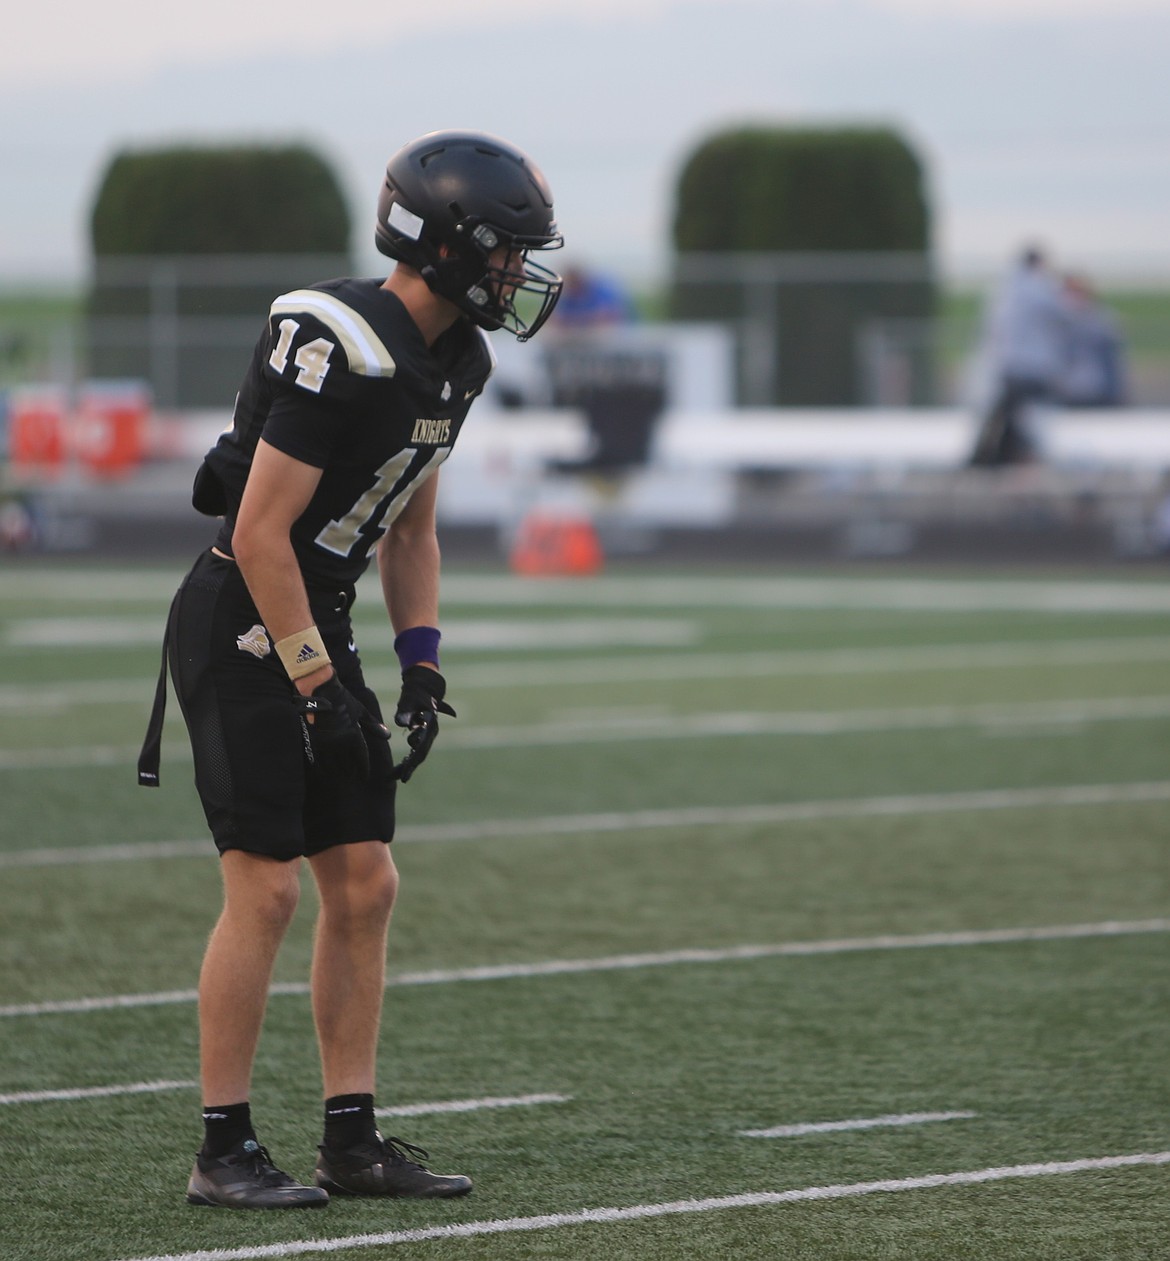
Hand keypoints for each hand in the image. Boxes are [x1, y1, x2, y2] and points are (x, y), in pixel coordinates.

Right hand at [296, 674, 388, 780]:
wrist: (320, 689)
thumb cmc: (343, 699)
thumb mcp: (360, 711)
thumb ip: (373, 725)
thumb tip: (387, 736)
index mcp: (353, 734)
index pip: (360, 758)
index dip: (363, 768)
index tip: (365, 776)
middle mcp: (340, 741)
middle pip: (347, 764)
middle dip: (351, 772)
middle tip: (353, 779)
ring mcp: (326, 742)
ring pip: (333, 764)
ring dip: (338, 772)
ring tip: (341, 778)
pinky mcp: (314, 739)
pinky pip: (319, 758)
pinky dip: (323, 766)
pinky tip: (325, 771)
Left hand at [393, 665, 455, 782]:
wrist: (424, 686)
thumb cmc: (414, 692)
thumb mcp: (409, 699)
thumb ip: (405, 711)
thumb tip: (401, 724)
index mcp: (429, 726)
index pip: (420, 749)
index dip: (411, 763)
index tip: (403, 776)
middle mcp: (431, 732)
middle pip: (420, 754)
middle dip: (409, 768)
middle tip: (397, 779)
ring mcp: (428, 733)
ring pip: (419, 753)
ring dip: (409, 764)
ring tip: (394, 775)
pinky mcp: (423, 733)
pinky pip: (416, 748)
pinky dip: (409, 757)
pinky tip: (401, 765)